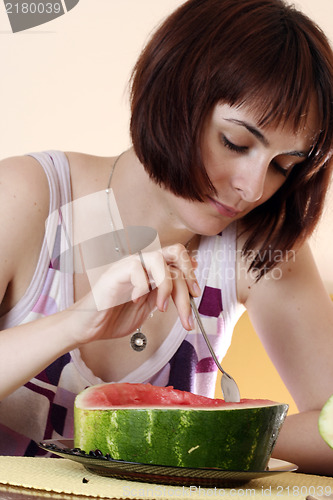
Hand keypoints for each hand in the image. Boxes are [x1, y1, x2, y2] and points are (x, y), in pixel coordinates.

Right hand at [71, 244, 199, 344]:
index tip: (196, 293)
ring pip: (160, 260)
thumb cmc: (114, 316)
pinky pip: (138, 270)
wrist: (88, 326)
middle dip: (188, 276)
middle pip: (175, 252)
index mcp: (151, 270)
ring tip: (161, 307)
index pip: (178, 259)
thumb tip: (186, 290)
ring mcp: (129, 265)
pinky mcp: (116, 272)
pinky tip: (136, 301)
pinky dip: (142, 288)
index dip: (191, 274)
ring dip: (167, 287)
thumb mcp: (148, 307)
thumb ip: (164, 295)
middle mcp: (143, 264)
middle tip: (190, 297)